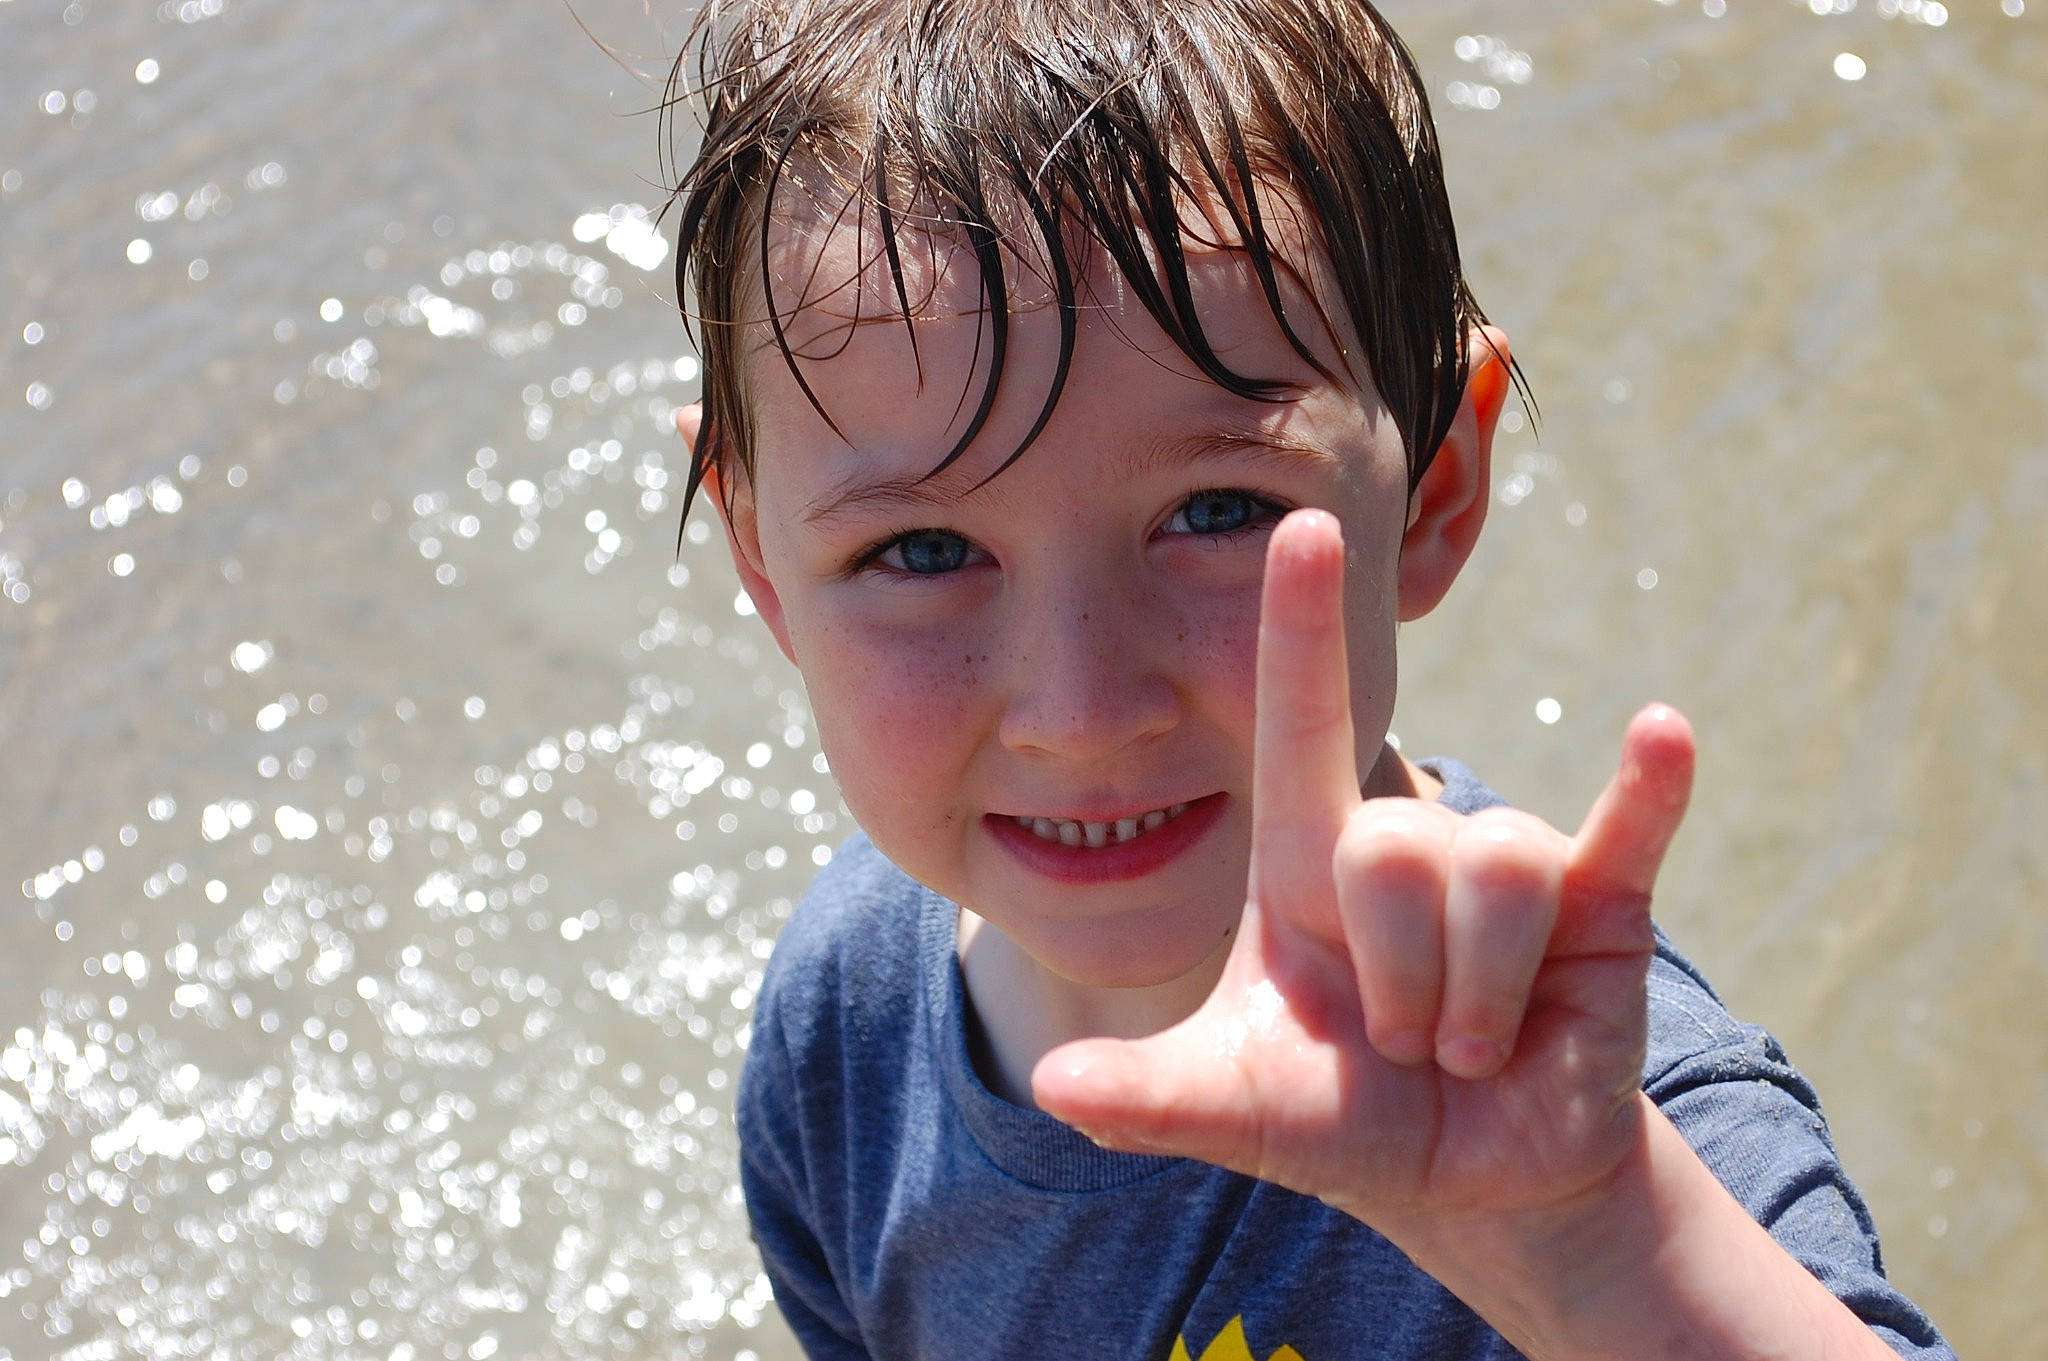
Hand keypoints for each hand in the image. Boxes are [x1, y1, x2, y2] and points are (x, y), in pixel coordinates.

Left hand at [1032, 508, 1695, 1238]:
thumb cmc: (1346, 1116)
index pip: (1298, 718)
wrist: (1480, 1176)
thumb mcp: (1243, 1108)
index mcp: (1306, 859)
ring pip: (1496, 875)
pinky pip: (1629, 829)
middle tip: (1402, 1044)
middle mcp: (1404, 840)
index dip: (1301, 626)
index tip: (1300, 523)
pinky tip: (1662, 732)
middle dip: (1397, 978)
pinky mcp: (1603, 898)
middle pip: (1391, 847)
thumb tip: (1053, 1091)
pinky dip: (1649, 789)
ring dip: (1477, 997)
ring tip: (1469, 1046)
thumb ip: (1152, 1098)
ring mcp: (1508, 861)